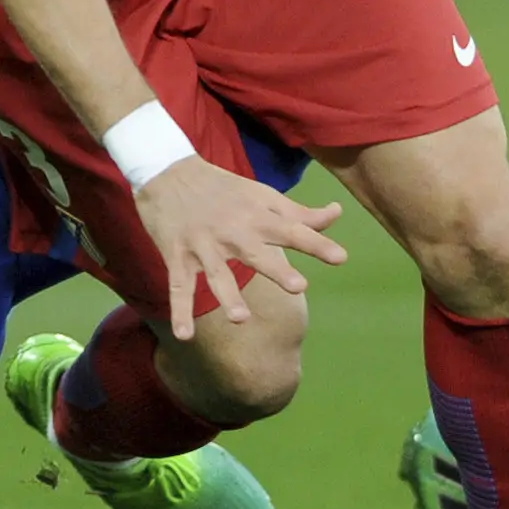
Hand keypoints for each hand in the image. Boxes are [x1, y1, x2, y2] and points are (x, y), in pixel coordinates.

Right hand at [132, 161, 348, 340]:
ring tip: (240, 319)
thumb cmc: (224, 189)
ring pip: (217, 274)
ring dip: (227, 296)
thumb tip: (337, 214)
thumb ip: (300, 213)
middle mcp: (232, 231)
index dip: (316, 244)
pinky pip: (179, 287)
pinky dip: (180, 311)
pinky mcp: (178, 256)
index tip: (341, 258)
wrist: (167, 171)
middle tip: (299, 287)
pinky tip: (186, 336)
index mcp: (256, 216)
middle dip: (277, 270)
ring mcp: (204, 245)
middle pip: (257, 253)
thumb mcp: (263, 195)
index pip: (291, 230)